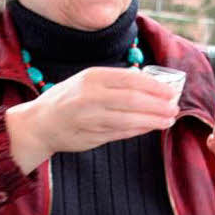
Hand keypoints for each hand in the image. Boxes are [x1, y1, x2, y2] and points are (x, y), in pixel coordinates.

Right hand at [6, 67, 178, 173]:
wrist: (40, 123)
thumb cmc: (69, 99)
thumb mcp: (88, 81)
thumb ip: (115, 82)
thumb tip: (152, 84)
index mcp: (92, 77)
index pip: (130, 79)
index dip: (154, 86)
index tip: (171, 91)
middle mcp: (90, 96)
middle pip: (132, 100)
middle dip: (157, 105)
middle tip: (174, 107)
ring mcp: (90, 118)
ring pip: (129, 119)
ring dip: (152, 120)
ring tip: (169, 120)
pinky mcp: (92, 136)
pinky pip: (122, 133)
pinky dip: (140, 130)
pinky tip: (151, 127)